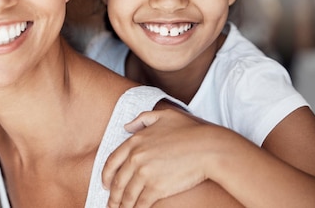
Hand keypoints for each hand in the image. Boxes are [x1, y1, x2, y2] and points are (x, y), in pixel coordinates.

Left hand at [103, 108, 222, 207]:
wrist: (209, 148)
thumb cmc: (191, 131)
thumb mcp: (164, 115)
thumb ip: (142, 119)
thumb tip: (127, 126)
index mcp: (135, 141)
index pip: (112, 161)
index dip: (106, 175)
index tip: (105, 184)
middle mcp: (136, 157)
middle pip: (118, 181)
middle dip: (113, 195)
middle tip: (111, 203)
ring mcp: (145, 174)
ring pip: (128, 194)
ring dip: (122, 206)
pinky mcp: (156, 188)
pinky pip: (141, 203)